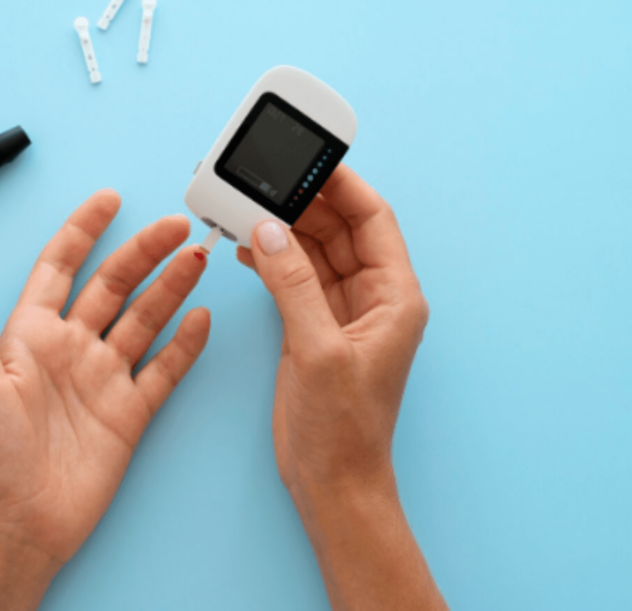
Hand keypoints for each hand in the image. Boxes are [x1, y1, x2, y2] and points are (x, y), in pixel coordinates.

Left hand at [0, 190, 209, 609]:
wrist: (21, 523)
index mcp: (31, 335)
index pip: (61, 267)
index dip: (84, 231)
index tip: (109, 201)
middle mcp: (71, 349)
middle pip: (114, 286)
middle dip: (144, 252)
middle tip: (176, 226)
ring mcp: (103, 378)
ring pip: (144, 320)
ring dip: (171, 288)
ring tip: (196, 259)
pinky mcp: (130, 411)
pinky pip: (163, 370)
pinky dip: (184, 345)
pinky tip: (200, 319)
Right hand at [237, 166, 445, 609]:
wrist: (331, 482)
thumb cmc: (342, 427)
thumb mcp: (317, 350)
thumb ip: (293, 285)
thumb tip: (269, 230)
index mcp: (393, 296)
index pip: (371, 219)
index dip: (342, 184)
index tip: (308, 158)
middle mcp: (371, 297)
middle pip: (339, 229)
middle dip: (302, 203)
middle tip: (263, 180)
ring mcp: (340, 311)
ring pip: (312, 251)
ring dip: (283, 228)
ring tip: (246, 206)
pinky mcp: (313, 326)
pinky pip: (294, 277)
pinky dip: (272, 259)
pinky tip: (247, 246)